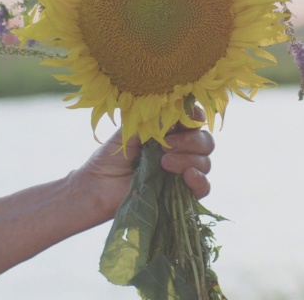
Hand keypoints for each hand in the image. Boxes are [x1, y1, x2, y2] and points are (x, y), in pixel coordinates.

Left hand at [75, 111, 215, 219]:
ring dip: (188, 160)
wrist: (98, 187)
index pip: (194, 119)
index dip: (194, 117)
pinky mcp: (182, 193)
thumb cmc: (111, 156)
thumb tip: (174, 109)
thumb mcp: (129, 131)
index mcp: (169, 131)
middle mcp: (180, 150)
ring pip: (205, 162)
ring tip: (163, 164)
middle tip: (166, 146)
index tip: (183, 119)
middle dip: (190, 142)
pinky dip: (200, 180)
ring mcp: (182, 172)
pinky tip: (187, 176)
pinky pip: (204, 187)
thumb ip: (152, 120)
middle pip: (205, 141)